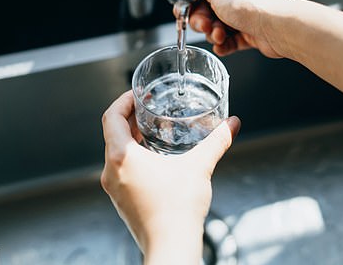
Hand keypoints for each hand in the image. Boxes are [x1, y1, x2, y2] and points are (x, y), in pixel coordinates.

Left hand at [100, 90, 240, 264]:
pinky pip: (121, 170)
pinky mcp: (121, 201)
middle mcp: (111, 172)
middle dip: (130, 118)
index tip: (137, 95)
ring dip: (130, 139)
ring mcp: (114, 188)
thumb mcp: (199, 167)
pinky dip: (133, 158)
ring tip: (151, 131)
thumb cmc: (177, 210)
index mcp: (122, 157)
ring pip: (115, 153)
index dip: (123, 101)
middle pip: (112, 134)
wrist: (171, 247)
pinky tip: (154, 159)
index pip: (111, 117)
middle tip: (148, 109)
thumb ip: (217, 141)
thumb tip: (231, 125)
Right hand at [189, 0, 287, 57]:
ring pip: (216, 26)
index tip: (182, 12)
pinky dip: (223, 44)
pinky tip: (222, 46)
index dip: (189, 1)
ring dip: (213, 33)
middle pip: (205, 9)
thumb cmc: (251, 3)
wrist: (278, 27)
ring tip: (220, 36)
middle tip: (204, 26)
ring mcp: (243, 13)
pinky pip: (228, 40)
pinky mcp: (248, 32)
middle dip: (201, 21)